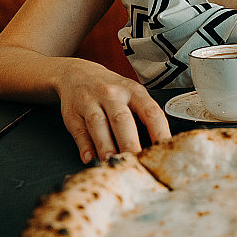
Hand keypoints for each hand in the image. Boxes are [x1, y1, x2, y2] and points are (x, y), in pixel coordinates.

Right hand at [56, 62, 170, 162]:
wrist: (78, 73)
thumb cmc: (113, 90)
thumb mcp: (133, 94)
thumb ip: (145, 117)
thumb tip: (160, 147)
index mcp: (134, 91)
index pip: (151, 113)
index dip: (159, 133)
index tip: (164, 151)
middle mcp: (112, 95)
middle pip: (122, 120)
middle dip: (130, 143)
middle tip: (137, 162)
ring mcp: (90, 102)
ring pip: (98, 125)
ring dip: (105, 147)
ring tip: (112, 162)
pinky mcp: (73, 114)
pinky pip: (80, 132)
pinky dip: (85, 147)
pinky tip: (91, 159)